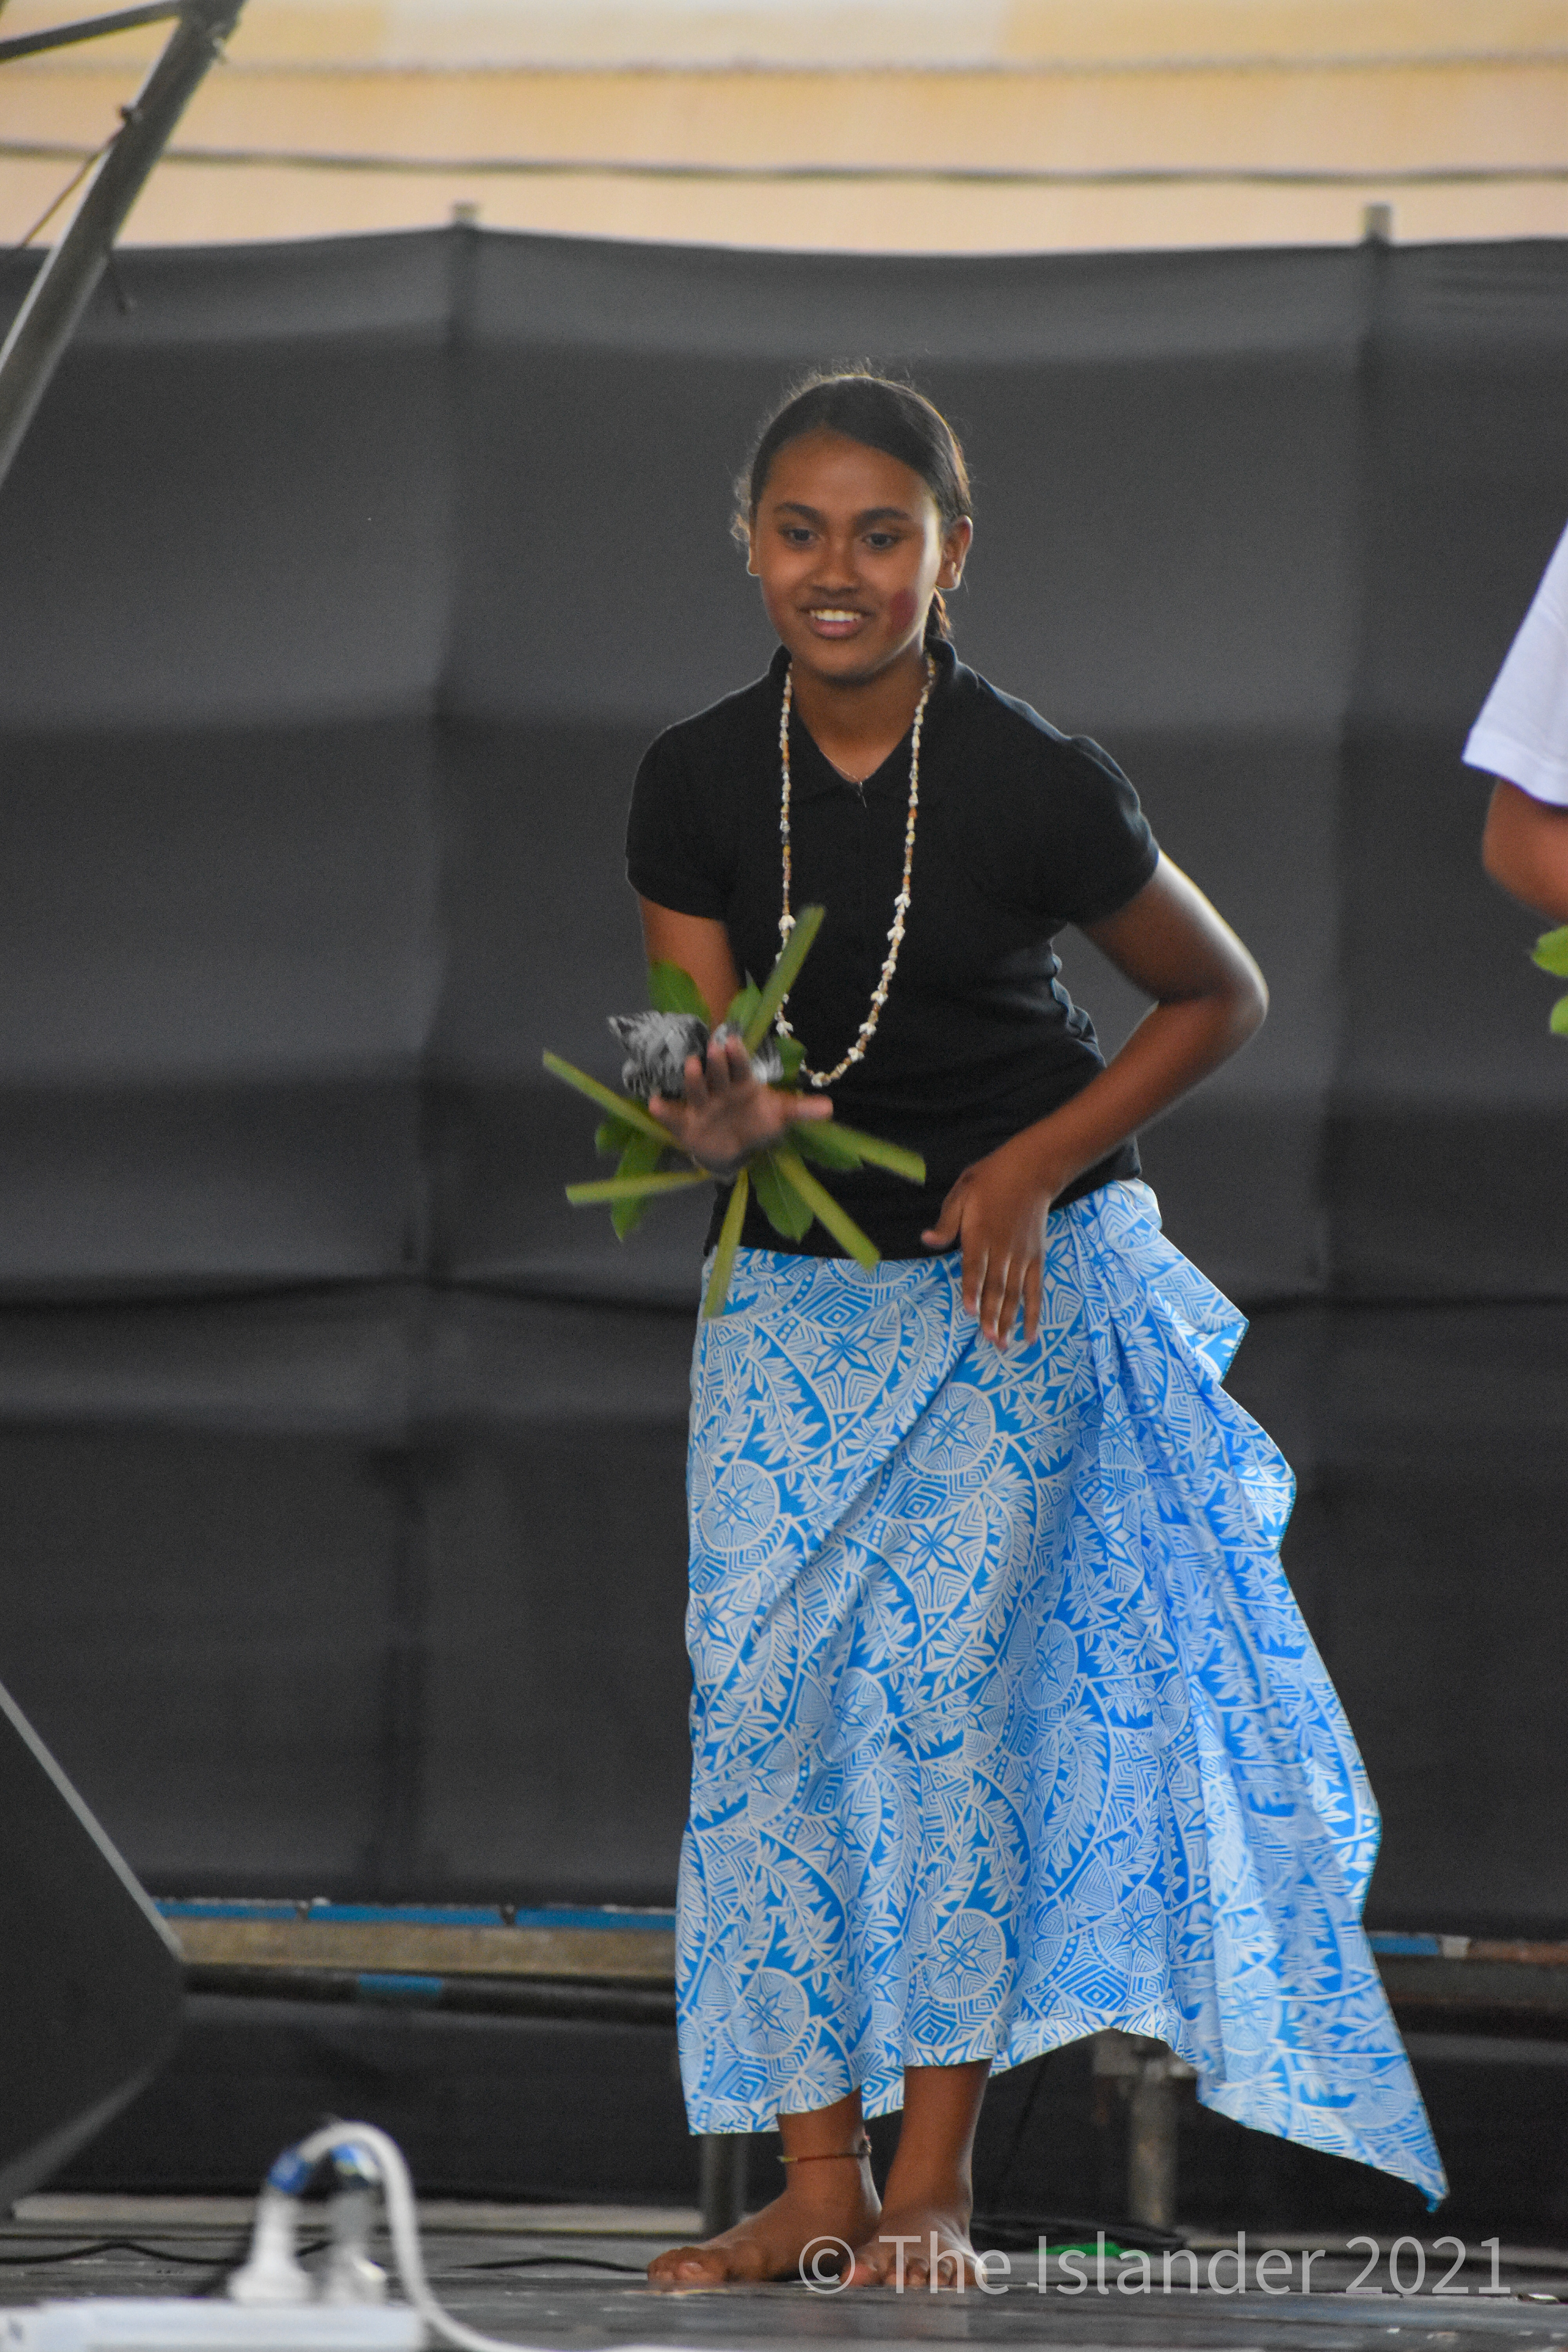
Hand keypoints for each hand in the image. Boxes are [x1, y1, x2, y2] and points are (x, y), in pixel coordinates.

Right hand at [648, 1031, 832, 1175]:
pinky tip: (655, 1103)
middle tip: (714, 1048)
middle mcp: (720, 1091)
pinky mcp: (685, 1124)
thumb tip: (831, 1108)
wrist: (732, 1148)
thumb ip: (801, 1110)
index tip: (733, 1041)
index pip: (740, 1067)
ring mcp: (702, 1107)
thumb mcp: (779, 1116)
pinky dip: (663, 1111)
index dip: (737, 1056)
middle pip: (717, 1075)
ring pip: (696, 1091)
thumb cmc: (755, 1122)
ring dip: (692, 1079)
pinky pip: (672, 1117)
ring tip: (691, 1065)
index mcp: (742, 1084)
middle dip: (716, 1063)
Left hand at [921, 1133, 1062, 1347]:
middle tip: (988, 1340)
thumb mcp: (961, 1193)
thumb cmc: (990, 1180)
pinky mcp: (1036, 1258)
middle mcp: (1003, 1248)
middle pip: (997, 1286)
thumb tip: (926, 1239)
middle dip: (992, 1315)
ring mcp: (1022, 1255)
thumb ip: (946, 1221)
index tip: (970, 1311)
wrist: (1031, 1170)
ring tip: (1002, 1344)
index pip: (975, 1266)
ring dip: (1008, 1320)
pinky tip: (1029, 1336)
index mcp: (980, 1232)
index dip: (973, 1289)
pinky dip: (1033, 1313)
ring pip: (1014, 1293)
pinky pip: (1035, 1290)